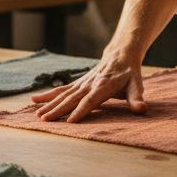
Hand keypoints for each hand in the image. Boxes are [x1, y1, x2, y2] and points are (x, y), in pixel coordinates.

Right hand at [30, 54, 146, 122]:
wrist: (120, 55)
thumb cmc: (130, 74)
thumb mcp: (137, 85)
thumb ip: (137, 98)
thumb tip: (142, 109)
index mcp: (103, 87)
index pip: (90, 101)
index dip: (80, 111)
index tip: (70, 121)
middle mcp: (89, 85)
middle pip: (71, 99)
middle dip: (58, 110)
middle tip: (45, 120)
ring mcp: (81, 84)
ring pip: (63, 95)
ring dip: (49, 104)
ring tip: (37, 114)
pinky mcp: (77, 84)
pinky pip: (60, 90)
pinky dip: (47, 95)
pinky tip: (34, 100)